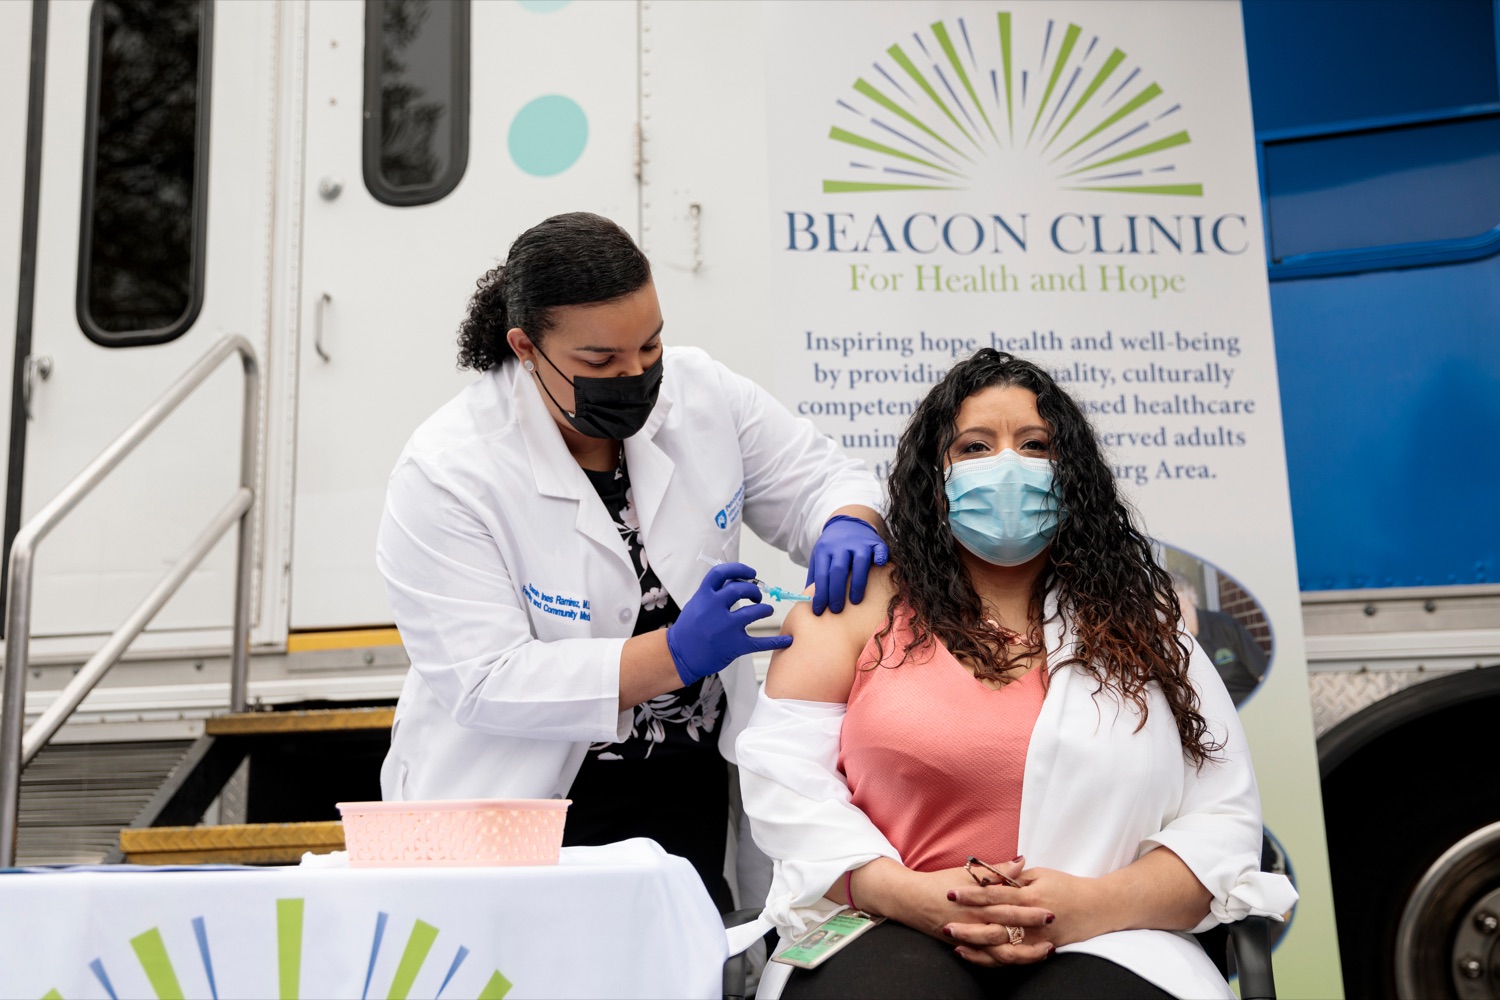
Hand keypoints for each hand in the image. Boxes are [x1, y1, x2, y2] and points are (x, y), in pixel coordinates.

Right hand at [666, 562, 791, 683]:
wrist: (679, 655)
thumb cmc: (687, 630)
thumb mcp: (695, 604)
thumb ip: (713, 593)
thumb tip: (736, 582)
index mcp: (703, 596)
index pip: (722, 573)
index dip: (740, 569)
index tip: (751, 573)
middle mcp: (714, 608)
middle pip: (742, 589)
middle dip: (754, 591)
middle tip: (757, 596)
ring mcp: (725, 627)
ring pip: (754, 612)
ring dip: (765, 609)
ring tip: (767, 610)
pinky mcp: (734, 645)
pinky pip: (759, 642)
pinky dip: (775, 641)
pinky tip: (786, 640)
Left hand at [806, 515, 888, 614]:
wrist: (848, 522)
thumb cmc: (833, 547)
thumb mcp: (819, 556)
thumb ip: (815, 576)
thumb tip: (807, 601)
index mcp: (825, 550)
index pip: (821, 574)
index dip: (820, 594)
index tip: (819, 610)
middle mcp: (841, 545)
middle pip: (838, 570)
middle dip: (836, 592)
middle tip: (836, 610)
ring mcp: (859, 543)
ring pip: (859, 561)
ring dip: (857, 582)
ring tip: (855, 601)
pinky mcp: (875, 542)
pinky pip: (879, 549)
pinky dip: (880, 557)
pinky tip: (879, 565)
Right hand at [854, 861, 1052, 966]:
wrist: (911, 900)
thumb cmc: (940, 884)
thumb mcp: (967, 873)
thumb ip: (996, 871)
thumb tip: (1021, 861)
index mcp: (978, 903)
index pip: (1009, 908)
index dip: (1031, 911)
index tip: (1050, 911)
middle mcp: (975, 923)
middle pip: (1009, 933)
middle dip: (1033, 934)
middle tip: (1054, 933)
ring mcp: (970, 938)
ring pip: (1001, 953)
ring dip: (1025, 955)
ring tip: (1044, 952)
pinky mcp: (965, 947)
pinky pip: (989, 960)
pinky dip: (1006, 961)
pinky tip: (1021, 959)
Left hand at [947, 865, 1110, 954]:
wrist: (1098, 908)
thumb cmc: (1068, 886)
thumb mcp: (1041, 875)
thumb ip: (1015, 877)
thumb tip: (991, 876)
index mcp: (1030, 895)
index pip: (995, 894)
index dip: (972, 894)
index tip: (951, 893)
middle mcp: (1032, 919)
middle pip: (994, 923)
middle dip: (968, 925)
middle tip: (945, 924)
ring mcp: (1037, 938)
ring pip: (1002, 946)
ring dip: (978, 946)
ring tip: (955, 944)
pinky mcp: (1041, 949)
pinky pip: (1014, 958)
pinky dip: (994, 958)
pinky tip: (977, 955)